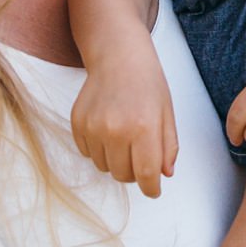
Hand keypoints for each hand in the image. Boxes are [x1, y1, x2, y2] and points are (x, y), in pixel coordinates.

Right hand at [71, 46, 178, 194]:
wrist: (118, 56)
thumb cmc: (147, 83)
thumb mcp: (167, 113)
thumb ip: (168, 146)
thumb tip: (165, 174)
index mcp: (143, 127)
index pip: (146, 174)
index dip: (151, 188)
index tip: (153, 190)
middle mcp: (115, 129)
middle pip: (123, 175)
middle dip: (135, 173)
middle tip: (141, 156)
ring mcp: (93, 127)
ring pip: (104, 167)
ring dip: (116, 161)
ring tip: (124, 137)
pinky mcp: (77, 123)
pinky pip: (87, 154)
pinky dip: (99, 150)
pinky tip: (109, 129)